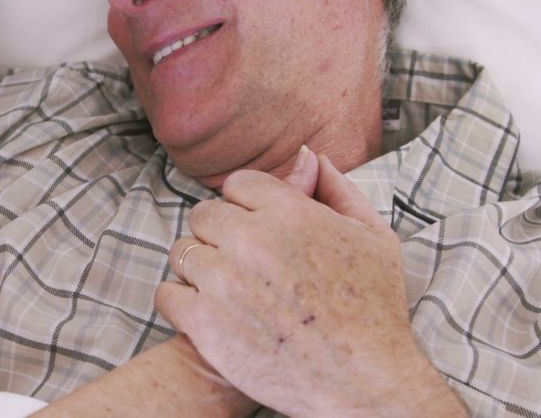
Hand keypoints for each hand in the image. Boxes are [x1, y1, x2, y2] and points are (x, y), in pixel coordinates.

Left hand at [156, 150, 466, 415]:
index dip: (247, 209)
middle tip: (243, 267)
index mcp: (289, 213)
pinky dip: (180, 303)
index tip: (259, 233)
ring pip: (182, 252)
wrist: (365, 384)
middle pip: (204, 216)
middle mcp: (251, 240)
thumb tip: (308, 156)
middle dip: (220, 237)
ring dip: (199, 269)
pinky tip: (207, 314)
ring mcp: (223, 282)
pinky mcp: (203, 323)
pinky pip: (165, 293)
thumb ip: (337, 189)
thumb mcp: (373, 237)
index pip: (237, 185)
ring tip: (227, 293)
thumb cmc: (374, 311)